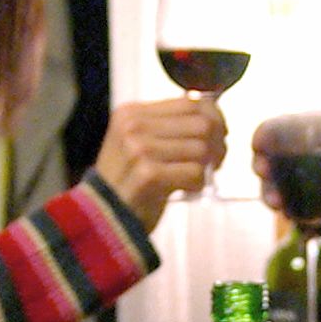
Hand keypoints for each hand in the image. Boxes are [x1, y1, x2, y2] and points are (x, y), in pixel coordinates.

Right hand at [92, 96, 227, 226]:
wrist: (102, 219)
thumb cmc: (128, 183)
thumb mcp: (139, 143)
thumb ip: (169, 126)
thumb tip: (213, 115)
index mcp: (131, 113)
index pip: (191, 102)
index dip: (215, 119)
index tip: (218, 138)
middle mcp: (133, 126)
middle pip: (201, 123)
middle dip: (217, 145)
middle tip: (213, 163)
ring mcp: (139, 149)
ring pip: (201, 148)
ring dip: (206, 168)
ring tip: (194, 179)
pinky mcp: (148, 174)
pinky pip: (195, 172)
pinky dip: (198, 184)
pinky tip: (185, 190)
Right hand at [250, 114, 320, 218]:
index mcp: (309, 128)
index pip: (280, 126)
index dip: (266, 133)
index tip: (260, 142)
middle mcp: (298, 150)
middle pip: (267, 155)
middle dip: (261, 163)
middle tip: (264, 171)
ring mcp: (300, 175)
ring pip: (274, 183)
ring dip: (269, 192)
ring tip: (276, 202)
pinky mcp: (308, 197)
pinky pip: (290, 203)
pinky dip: (287, 209)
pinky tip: (290, 213)